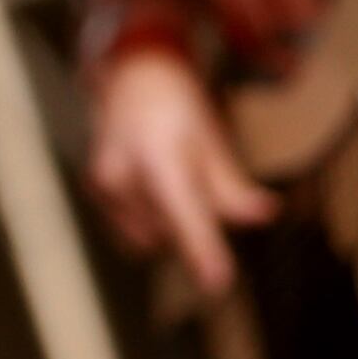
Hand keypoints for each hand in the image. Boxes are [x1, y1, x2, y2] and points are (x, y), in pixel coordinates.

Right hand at [84, 50, 273, 299]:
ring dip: (170, 225)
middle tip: (198, 182)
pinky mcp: (95, 195)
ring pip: (150, 239)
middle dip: (192, 223)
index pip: (183, 213)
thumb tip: (263, 214)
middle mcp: (120, 173)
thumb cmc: (174, 104)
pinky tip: (155, 188)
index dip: (202, 249)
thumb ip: (232, 185)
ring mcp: (102, 186)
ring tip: (173, 181)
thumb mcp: (212, 138)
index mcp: (155, 154)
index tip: (217, 282)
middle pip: (169, 232)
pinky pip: (133, 232)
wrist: (131, 76)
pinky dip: (152, 221)